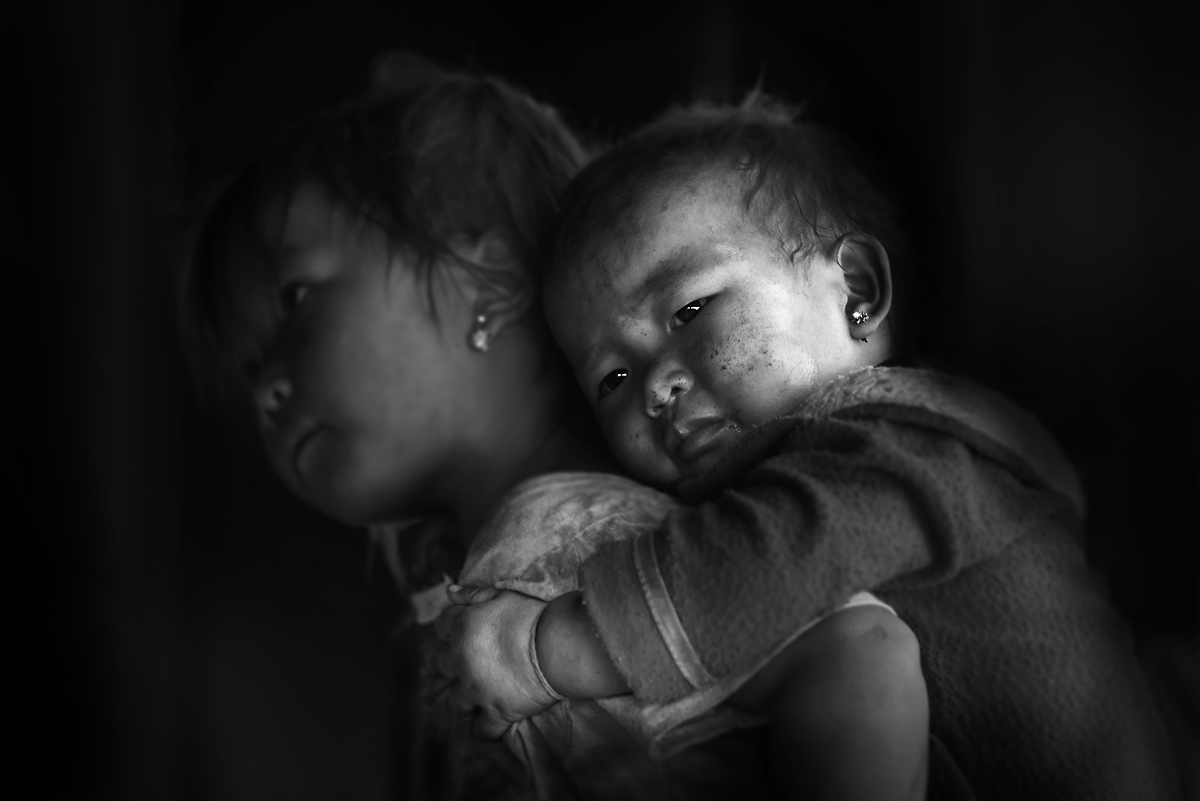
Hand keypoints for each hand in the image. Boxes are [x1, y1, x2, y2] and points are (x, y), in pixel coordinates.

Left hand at [434, 585, 565, 739]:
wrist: (556, 646)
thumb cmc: (532, 616)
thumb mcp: (501, 596)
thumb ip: (472, 594)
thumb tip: (448, 592)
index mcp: (462, 629)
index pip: (442, 626)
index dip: (451, 628)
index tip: (463, 631)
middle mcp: (462, 661)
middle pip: (442, 664)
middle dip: (453, 663)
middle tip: (472, 662)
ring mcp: (476, 690)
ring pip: (454, 703)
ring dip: (463, 699)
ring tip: (477, 697)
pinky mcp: (496, 712)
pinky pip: (482, 730)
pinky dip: (486, 729)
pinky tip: (493, 723)